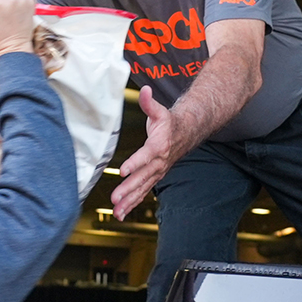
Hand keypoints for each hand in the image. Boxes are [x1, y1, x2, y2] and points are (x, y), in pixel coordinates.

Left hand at [110, 86, 179, 219]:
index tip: (123, 171)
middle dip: (129, 188)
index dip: (135, 163)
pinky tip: (121, 212)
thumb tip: (146, 90)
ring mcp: (157, 172)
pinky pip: (143, 192)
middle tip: (115, 197)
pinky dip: (132, 203)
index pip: (146, 155)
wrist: (187, 134)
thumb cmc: (169, 122)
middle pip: (143, 177)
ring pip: (143, 188)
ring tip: (117, 211)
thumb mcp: (160, 111)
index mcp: (159, 145)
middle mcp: (159, 162)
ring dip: (130, 200)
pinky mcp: (154, 177)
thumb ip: (150, 103)